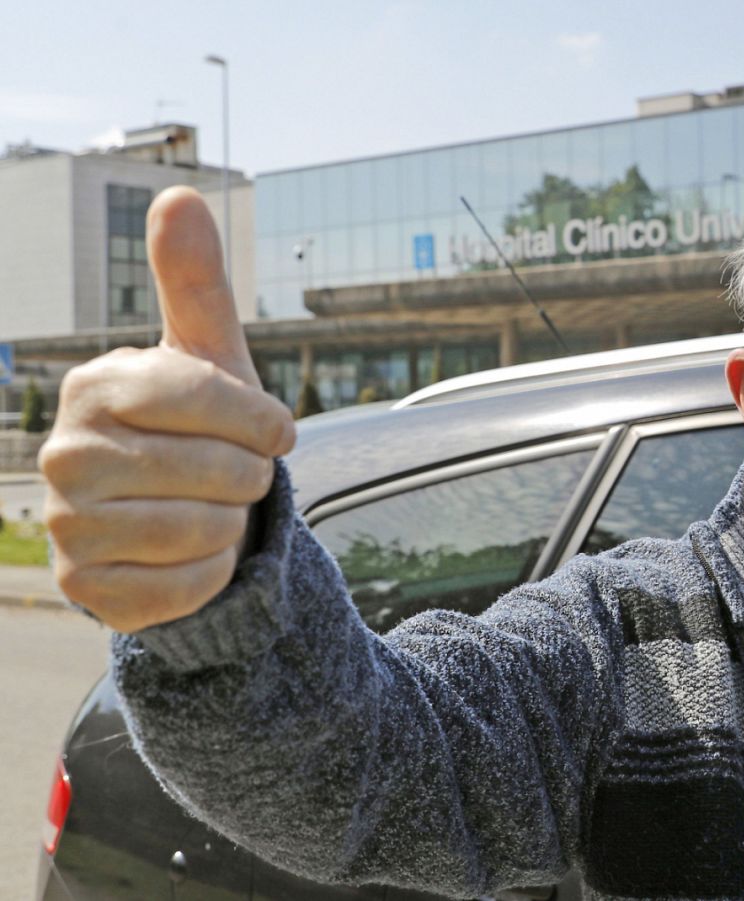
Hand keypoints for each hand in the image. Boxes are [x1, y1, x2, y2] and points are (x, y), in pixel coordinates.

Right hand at [39, 187, 295, 632]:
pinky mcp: (86, 589)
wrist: (182, 517)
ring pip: (202, 530)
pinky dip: (212, 574)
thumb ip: (195, 282)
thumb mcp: (207, 355)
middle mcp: (64, 451)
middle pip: (216, 470)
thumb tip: (178, 193)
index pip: (205, 396)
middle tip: (236, 475)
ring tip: (214, 510)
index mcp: (96, 385)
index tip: (278, 431)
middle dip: (250, 477)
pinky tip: (195, 554)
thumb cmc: (200, 428)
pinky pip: (185, 588)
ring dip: (232, 524)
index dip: (261, 420)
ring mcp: (66, 524)